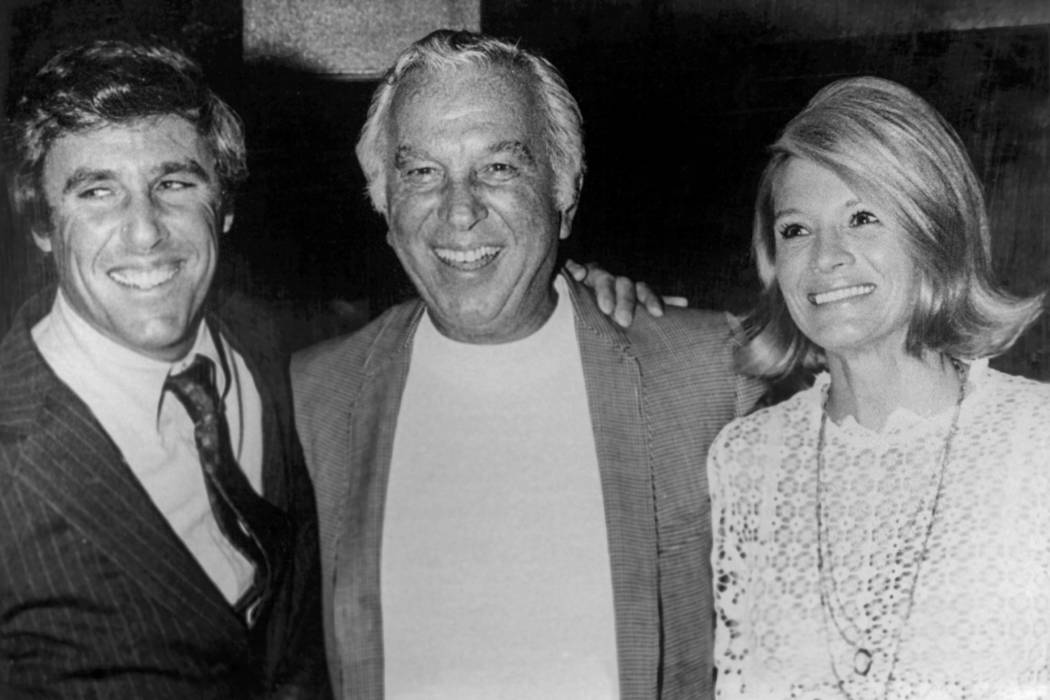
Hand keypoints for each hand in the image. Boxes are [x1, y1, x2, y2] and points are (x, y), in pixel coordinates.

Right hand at [565, 259, 686, 327]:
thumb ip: (652, 304)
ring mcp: (593, 275)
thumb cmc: (611, 305)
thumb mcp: (632, 307)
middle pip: (624, 285)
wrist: (580, 296)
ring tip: (606, 308)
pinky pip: (573, 267)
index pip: (643, 291)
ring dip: (605, 291)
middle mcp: (614, 280)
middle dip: (626, 302)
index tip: (658, 314)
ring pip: (602, 277)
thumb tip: (684, 304)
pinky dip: (576, 268)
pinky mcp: (573, 274)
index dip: (651, 300)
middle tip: (625, 321)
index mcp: (630, 288)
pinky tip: (579, 275)